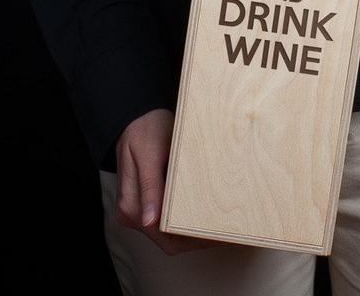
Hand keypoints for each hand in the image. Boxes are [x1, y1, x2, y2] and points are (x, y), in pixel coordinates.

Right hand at [115, 108, 228, 254]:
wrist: (134, 118)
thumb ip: (149, 186)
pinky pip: (168, 221)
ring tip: (221, 225)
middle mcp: (132, 214)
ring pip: (169, 235)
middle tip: (228, 232)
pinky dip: (186, 222)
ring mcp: (140, 211)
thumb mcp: (150, 153)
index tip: (217, 233)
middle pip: (168, 241)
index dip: (191, 239)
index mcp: (131, 205)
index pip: (163, 235)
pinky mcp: (148, 203)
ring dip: (193, 233)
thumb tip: (149, 220)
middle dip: (197, 240)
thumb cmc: (145, 130)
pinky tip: (206, 214)